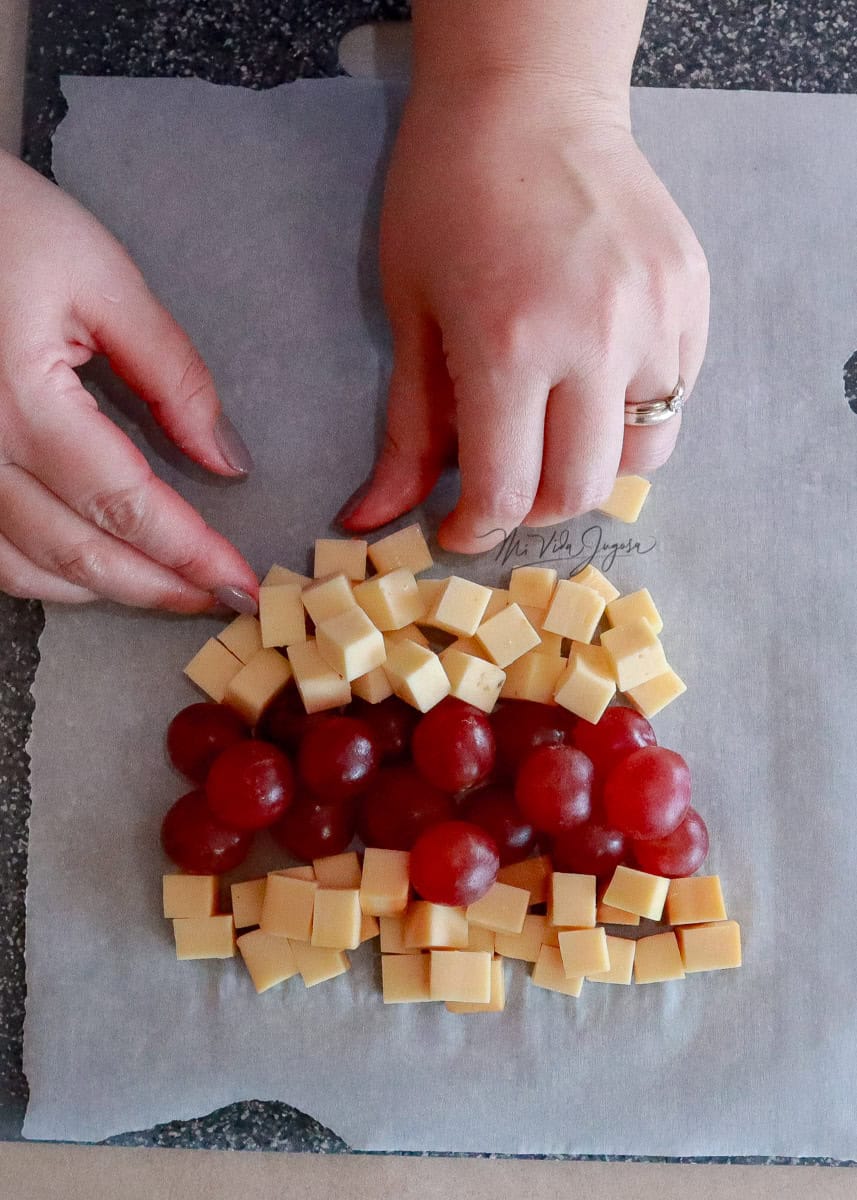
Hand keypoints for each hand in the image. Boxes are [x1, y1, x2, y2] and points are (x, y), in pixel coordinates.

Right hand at [0, 151, 257, 609]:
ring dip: (100, 591)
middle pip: (78, 552)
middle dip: (156, 587)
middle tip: (217, 600)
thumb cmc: (1, 222)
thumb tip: (227, 459)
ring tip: (163, 589)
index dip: (190, 553)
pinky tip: (83, 572)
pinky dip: (40, 574)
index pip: (126, 504)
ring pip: (23, 569)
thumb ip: (172, 374)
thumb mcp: (103, 278)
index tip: (240, 582)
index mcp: (22, 403)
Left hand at [341, 77, 709, 551]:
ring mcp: (657, 316)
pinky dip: (631, 413)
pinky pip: (675, 395)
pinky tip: (593, 379)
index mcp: (510, 344)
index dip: (476, 531)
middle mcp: (596, 340)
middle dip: (533, 511)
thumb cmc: (446, 193)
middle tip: (503, 485)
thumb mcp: (411, 313)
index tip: (459, 528)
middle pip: (581, 491)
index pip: (507, 493)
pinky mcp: (692, 296)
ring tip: (553, 432)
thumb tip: (373, 519)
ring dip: (592, 466)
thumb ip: (407, 429)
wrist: (528, 96)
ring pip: (644, 454)